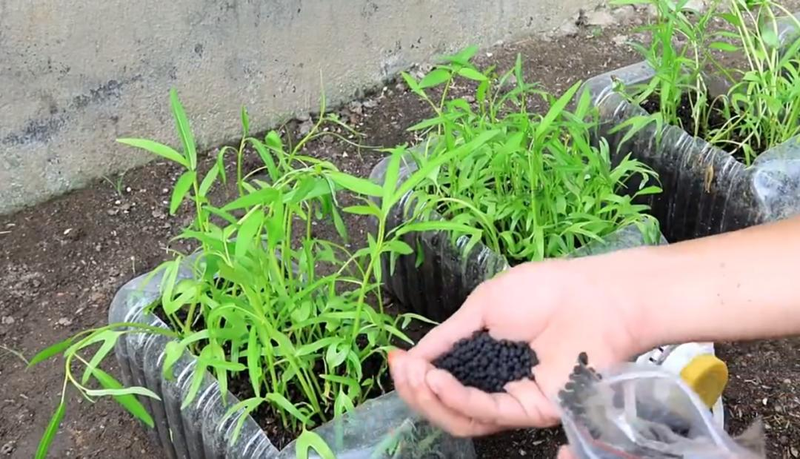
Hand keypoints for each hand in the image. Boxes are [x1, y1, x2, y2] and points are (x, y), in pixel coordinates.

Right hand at [388, 255, 650, 436]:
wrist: (593, 295)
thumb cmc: (543, 290)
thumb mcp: (483, 306)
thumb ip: (449, 336)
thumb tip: (412, 356)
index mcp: (482, 357)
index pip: (441, 379)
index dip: (414, 375)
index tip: (394, 359)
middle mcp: (494, 383)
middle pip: (446, 405)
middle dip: (415, 391)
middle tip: (401, 370)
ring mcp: (512, 398)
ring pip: (461, 418)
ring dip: (430, 399)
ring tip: (416, 375)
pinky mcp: (531, 409)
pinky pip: (487, 412)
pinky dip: (457, 399)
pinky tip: (437, 381)